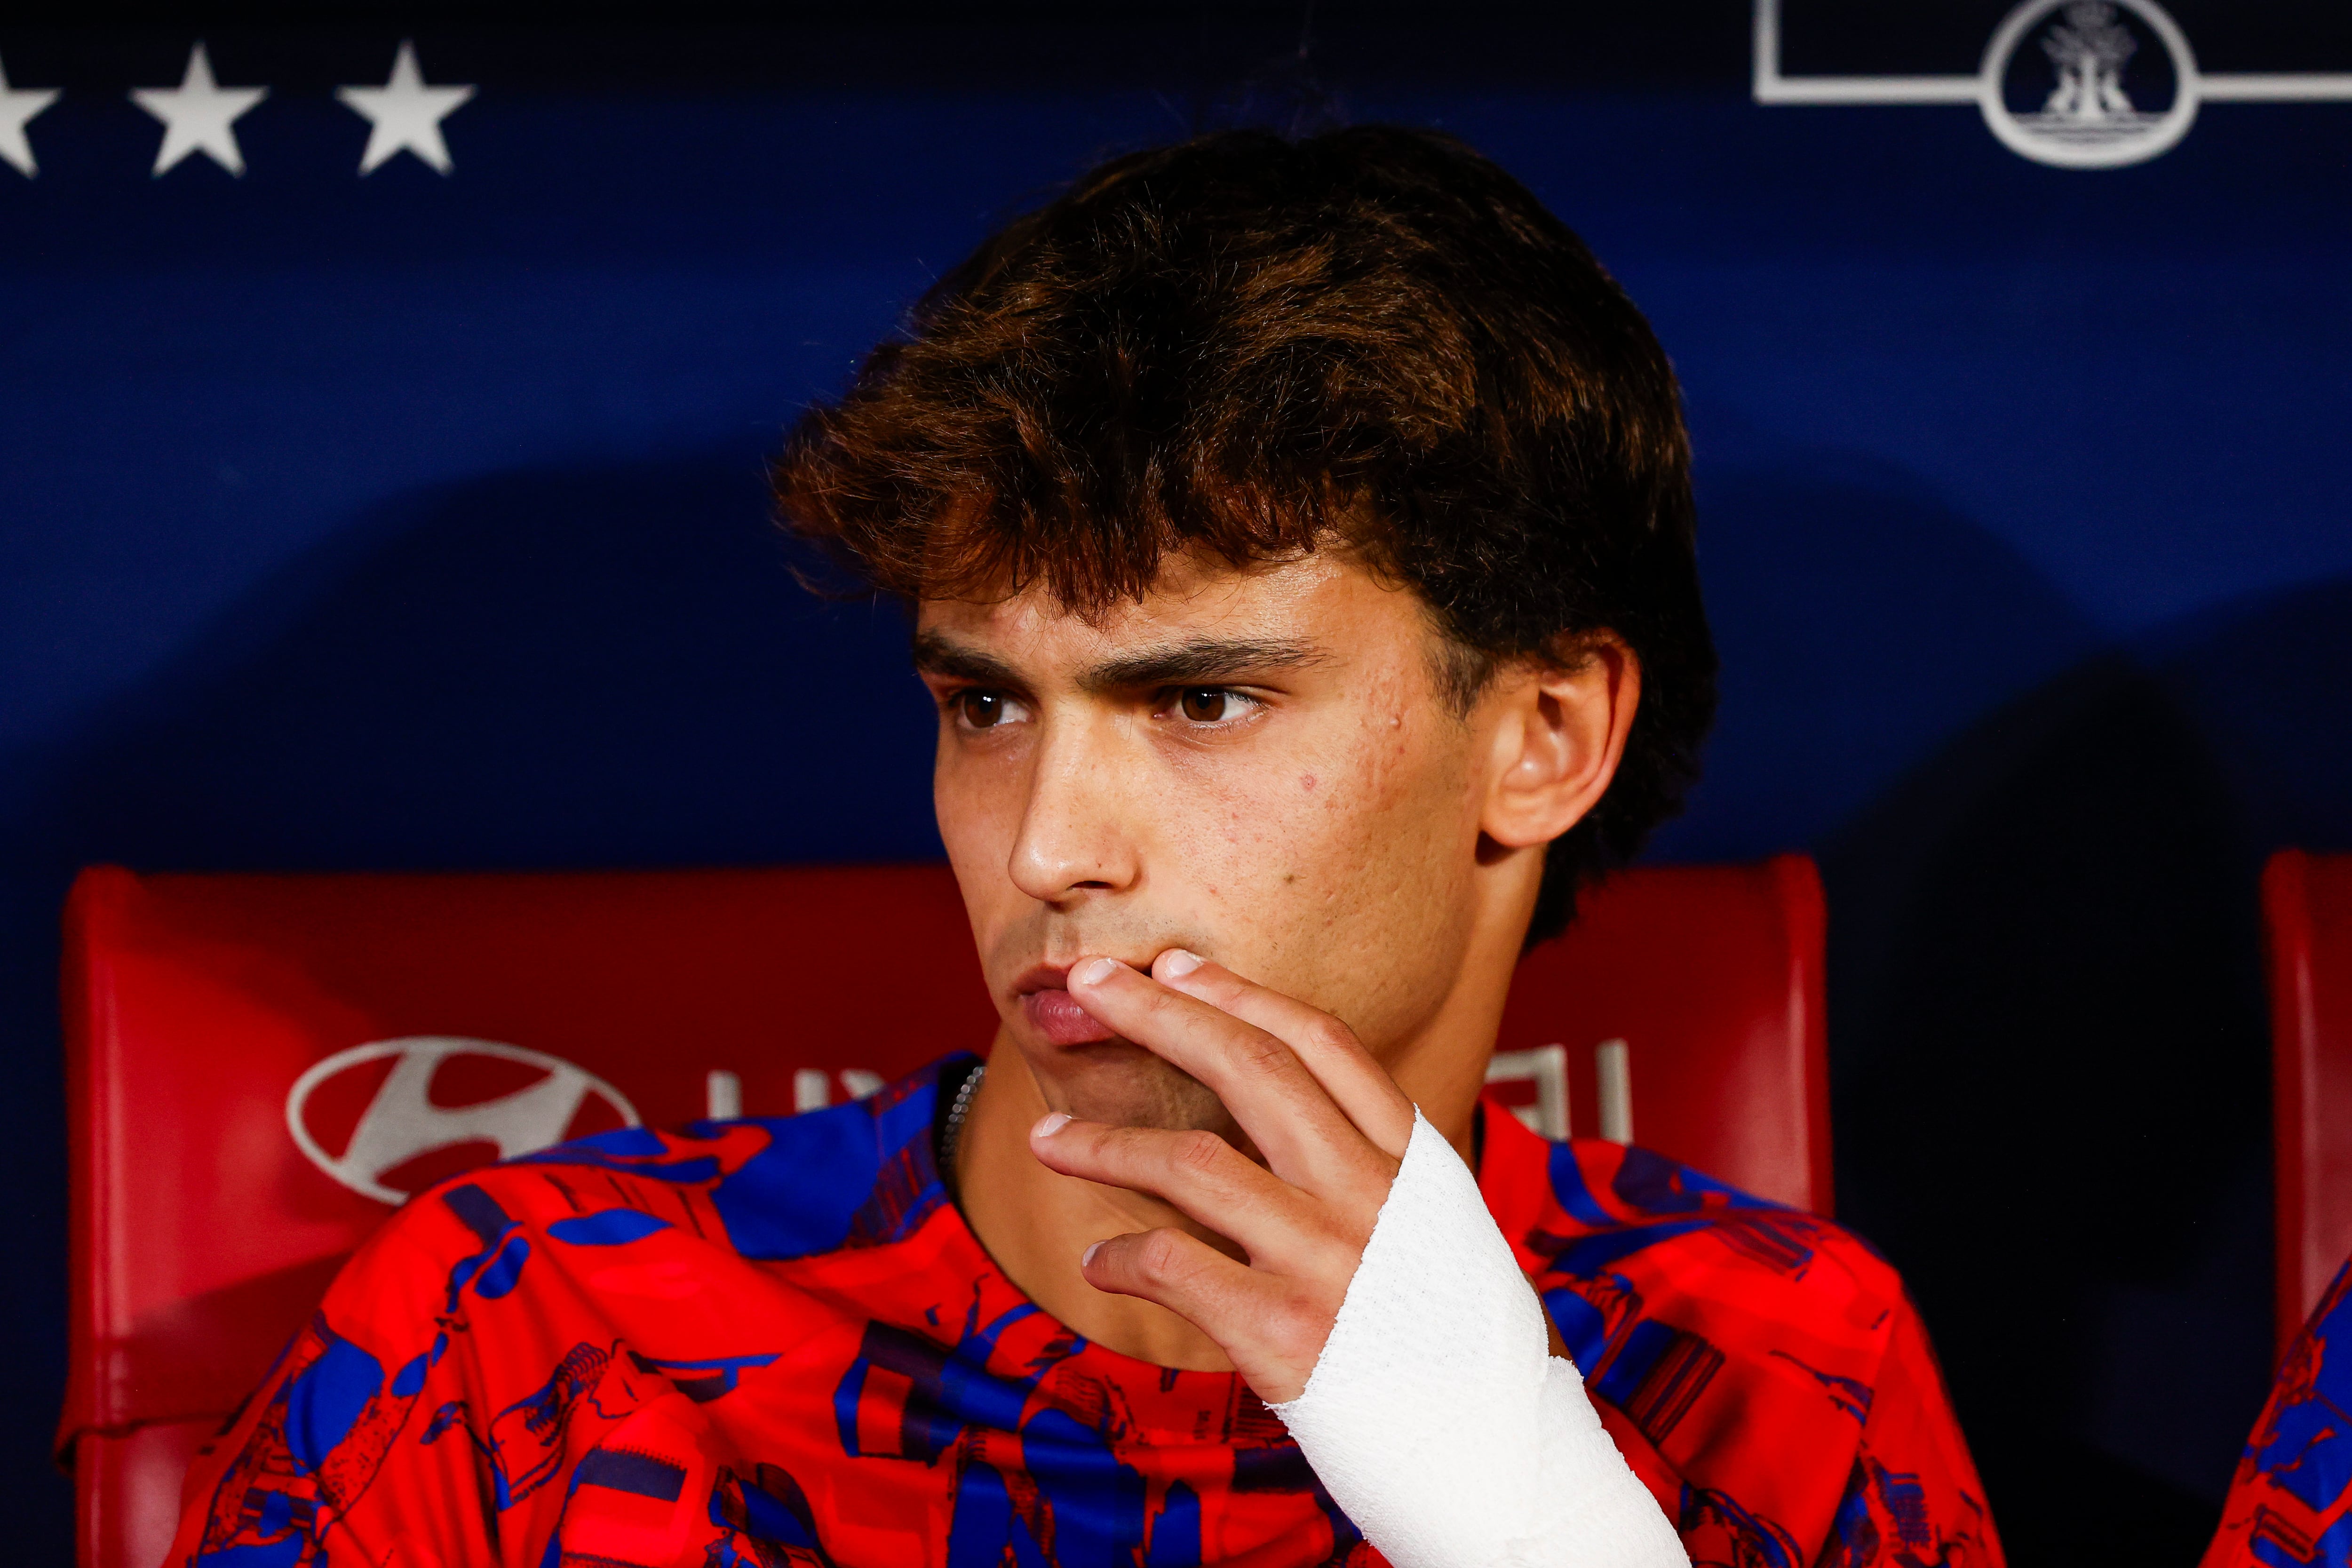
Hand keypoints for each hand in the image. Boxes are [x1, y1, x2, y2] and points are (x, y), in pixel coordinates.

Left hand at [1025, 949, 1418, 1403]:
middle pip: (1251, 1068)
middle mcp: (1372, 1195)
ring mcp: (1328, 1260)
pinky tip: (1097, 1264)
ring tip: (1048, 1139)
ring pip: (1192, 1162)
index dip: (1241, 994)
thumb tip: (1283, 1117)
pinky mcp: (1284, 1333)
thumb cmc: (1455, 1345)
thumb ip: (1372, 1172)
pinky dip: (1119, 1259)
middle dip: (1160, 1014)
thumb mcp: (1439, 1231)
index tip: (1176, 966)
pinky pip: (1171, 1267)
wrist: (1497, 1460)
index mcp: (1414, 1162)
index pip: (1321, 1043)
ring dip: (1106, 1142)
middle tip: (1092, 981)